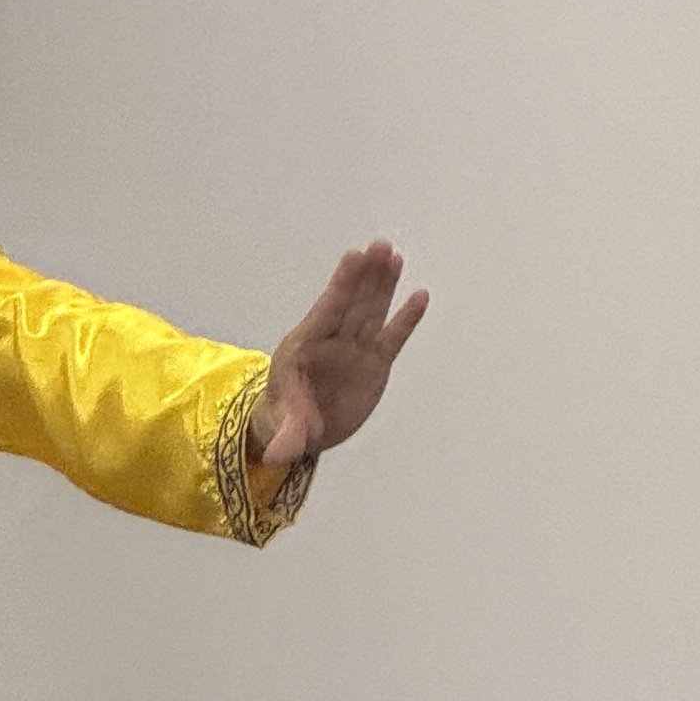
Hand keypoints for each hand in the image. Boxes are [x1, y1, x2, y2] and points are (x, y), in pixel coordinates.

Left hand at [249, 240, 426, 466]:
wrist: (302, 431)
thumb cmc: (284, 420)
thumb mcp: (284, 429)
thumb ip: (287, 436)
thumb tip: (280, 454)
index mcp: (304, 347)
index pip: (326, 311)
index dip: (341, 285)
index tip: (353, 257)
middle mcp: (331, 342)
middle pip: (352, 304)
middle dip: (365, 276)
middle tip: (379, 246)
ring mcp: (354, 351)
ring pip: (371, 312)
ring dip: (382, 285)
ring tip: (392, 255)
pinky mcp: (374, 364)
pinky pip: (392, 338)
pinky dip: (406, 319)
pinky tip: (419, 295)